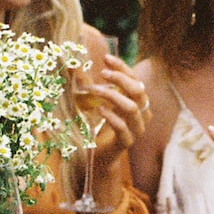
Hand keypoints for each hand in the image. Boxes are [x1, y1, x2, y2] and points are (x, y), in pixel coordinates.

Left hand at [76, 58, 151, 187]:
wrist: (100, 156)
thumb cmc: (99, 126)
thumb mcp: (95, 102)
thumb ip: (89, 85)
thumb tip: (72, 64)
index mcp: (137, 102)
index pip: (135, 79)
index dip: (122, 67)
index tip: (106, 58)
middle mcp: (141, 114)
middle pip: (138, 90)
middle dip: (120, 79)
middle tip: (102, 73)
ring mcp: (136, 129)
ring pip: (132, 108)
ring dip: (112, 95)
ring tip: (94, 90)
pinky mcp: (126, 143)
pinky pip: (123, 128)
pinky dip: (111, 116)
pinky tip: (99, 109)